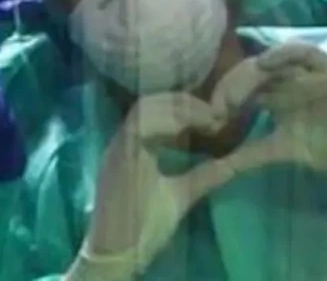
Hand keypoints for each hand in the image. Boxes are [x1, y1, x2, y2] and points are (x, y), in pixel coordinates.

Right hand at [68, 93, 236, 280]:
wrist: (118, 250)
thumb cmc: (144, 224)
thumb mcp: (182, 194)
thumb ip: (204, 175)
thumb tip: (234, 162)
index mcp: (137, 146)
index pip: (158, 110)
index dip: (188, 106)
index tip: (218, 115)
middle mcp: (125, 140)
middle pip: (151, 102)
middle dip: (186, 102)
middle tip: (217, 113)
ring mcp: (120, 147)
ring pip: (144, 108)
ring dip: (177, 108)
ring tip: (208, 119)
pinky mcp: (119, 157)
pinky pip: (139, 127)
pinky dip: (165, 122)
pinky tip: (189, 130)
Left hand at [211, 42, 326, 173]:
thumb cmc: (322, 144)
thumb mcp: (281, 150)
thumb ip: (247, 158)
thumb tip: (210, 174)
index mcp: (270, 96)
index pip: (236, 87)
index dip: (221, 99)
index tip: (211, 122)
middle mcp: (282, 80)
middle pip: (245, 72)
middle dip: (228, 88)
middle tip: (218, 112)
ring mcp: (301, 71)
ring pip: (266, 62)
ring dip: (246, 77)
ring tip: (233, 100)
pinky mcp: (323, 65)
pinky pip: (300, 51)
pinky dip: (281, 53)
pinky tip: (264, 64)